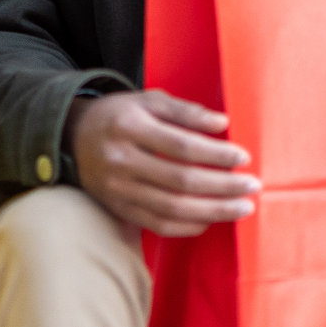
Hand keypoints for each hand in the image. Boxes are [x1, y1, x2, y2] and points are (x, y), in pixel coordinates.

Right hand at [66, 89, 259, 237]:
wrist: (73, 137)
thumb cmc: (120, 115)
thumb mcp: (147, 100)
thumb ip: (185, 111)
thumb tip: (222, 124)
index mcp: (129, 126)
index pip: (181, 146)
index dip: (216, 154)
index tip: (243, 157)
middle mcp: (121, 160)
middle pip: (180, 180)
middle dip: (222, 186)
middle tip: (252, 186)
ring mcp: (118, 189)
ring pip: (172, 208)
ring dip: (213, 211)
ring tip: (242, 207)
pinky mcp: (119, 209)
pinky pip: (158, 225)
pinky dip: (188, 226)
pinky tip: (210, 219)